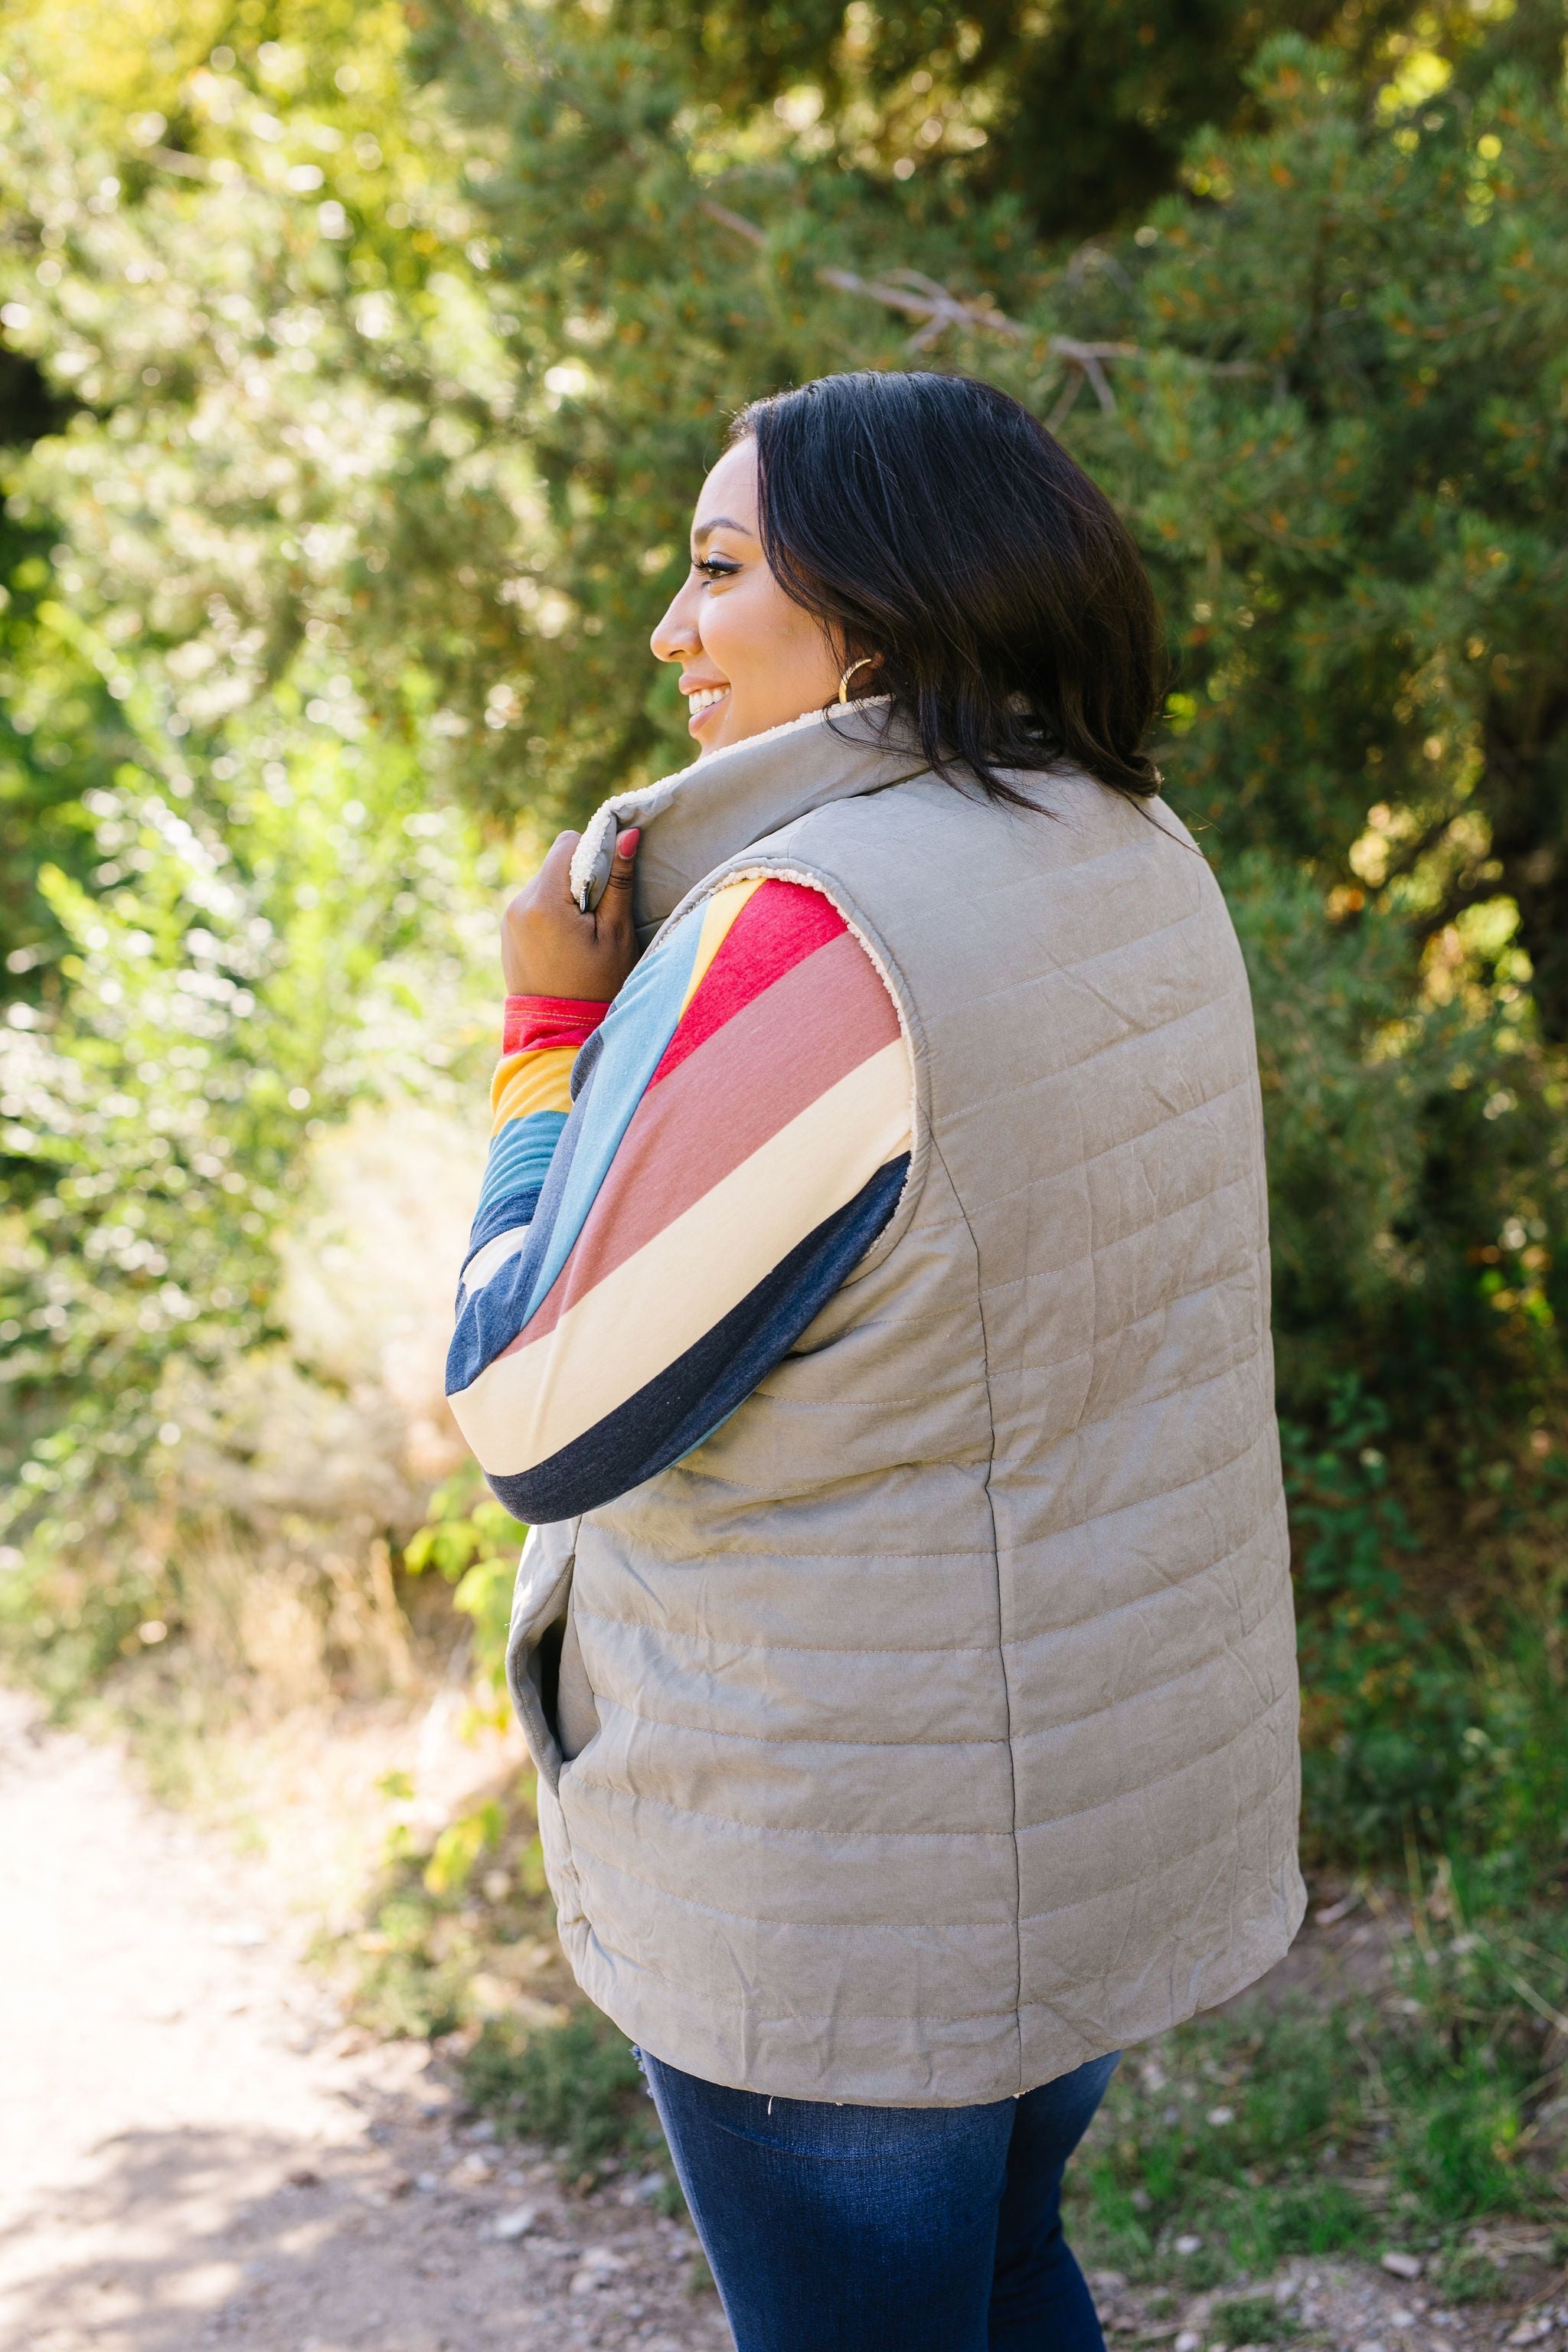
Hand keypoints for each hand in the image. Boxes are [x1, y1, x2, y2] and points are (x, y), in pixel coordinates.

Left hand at [501, 827, 640, 1000]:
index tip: (610, 885)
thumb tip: (629, 833)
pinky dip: (553, 912)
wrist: (560, 1034)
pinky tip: (566, 943)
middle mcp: (518, 903)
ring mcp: (509, 918)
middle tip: (599, 915)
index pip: (569, 843)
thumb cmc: (596, 986)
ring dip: (566, 896)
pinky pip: (534, 904)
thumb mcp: (615, 933)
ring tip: (583, 933)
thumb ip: (620, 881)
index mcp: (543, 901)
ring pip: (545, 883)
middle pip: (555, 862)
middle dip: (580, 878)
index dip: (595, 854)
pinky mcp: (508, 931)